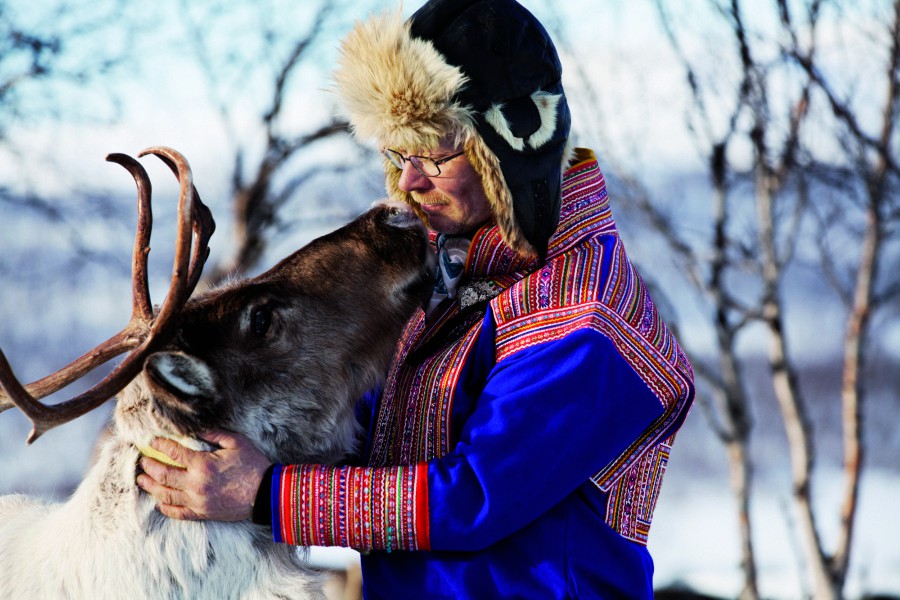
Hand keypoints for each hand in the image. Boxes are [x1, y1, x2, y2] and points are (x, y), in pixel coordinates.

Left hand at [136, 429, 270, 521]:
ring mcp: (197, 501)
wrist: (265, 493)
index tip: (152, 441)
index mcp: (202, 464)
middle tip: (142, 461)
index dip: (160, 445)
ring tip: (142, 480)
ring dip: (151, 486)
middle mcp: (195, 484)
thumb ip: (215, 434)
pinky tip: (160, 502)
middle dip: (149, 466)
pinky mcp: (202, 513)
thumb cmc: (253, 465)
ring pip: (165, 494)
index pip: (173, 452)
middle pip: (163, 475)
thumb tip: (196, 429)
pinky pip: (178, 513)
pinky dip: (166, 507)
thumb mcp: (236, 443)